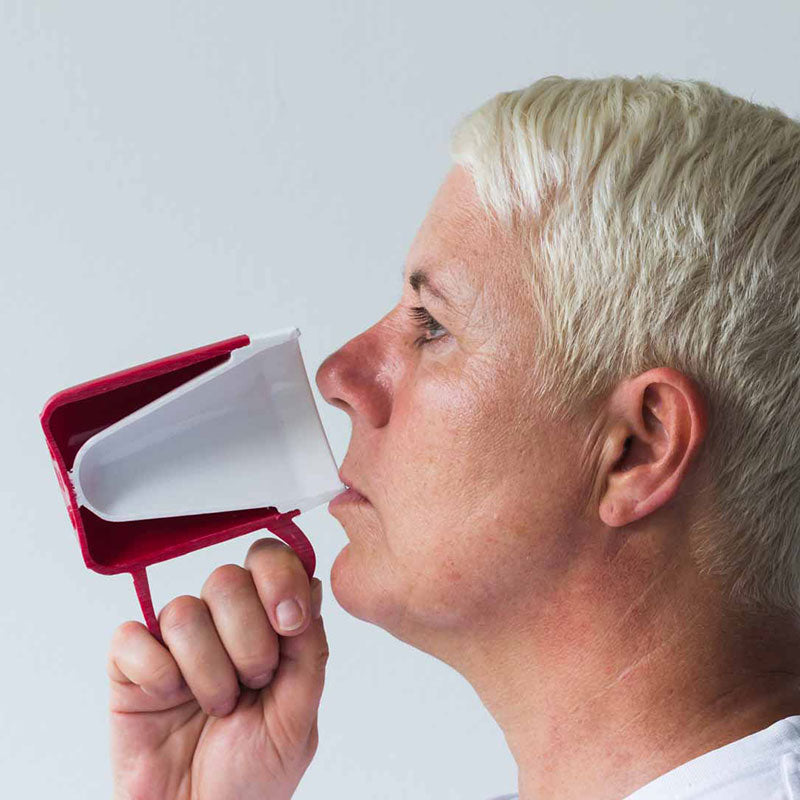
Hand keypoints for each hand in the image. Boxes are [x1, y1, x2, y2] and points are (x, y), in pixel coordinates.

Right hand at [107, 538, 328, 799]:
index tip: (288, 621)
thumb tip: (313, 584)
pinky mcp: (129, 665)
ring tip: (216, 705)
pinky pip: (132, 637)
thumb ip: (309, 650)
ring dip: (207, 670)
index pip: (270, 561)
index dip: (279, 578)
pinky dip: (155, 672)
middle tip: (253, 682)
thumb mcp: (298, 716)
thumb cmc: (251, 777)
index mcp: (266, 626)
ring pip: (184, 611)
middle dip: (248, 638)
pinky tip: (168, 699)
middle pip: (227, 579)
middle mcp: (221, 625)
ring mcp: (174, 642)